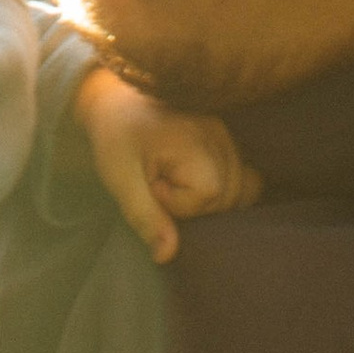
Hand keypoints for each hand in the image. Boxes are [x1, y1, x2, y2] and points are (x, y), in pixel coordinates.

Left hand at [74, 66, 261, 265]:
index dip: (172, 203)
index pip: (205, 203)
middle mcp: (223, 139)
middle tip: (157, 178)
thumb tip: (168, 256)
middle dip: (191, 202)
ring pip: (238, 191)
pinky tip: (193, 179)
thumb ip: (146, 217)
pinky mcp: (226, 136)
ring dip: (206, 196)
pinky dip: (221, 186)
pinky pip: (240, 175)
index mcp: (200, 148)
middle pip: (227, 199)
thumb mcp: (121, 178)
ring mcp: (228, 135)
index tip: (149, 179)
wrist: (113, 96)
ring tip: (172, 176)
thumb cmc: (115, 135)